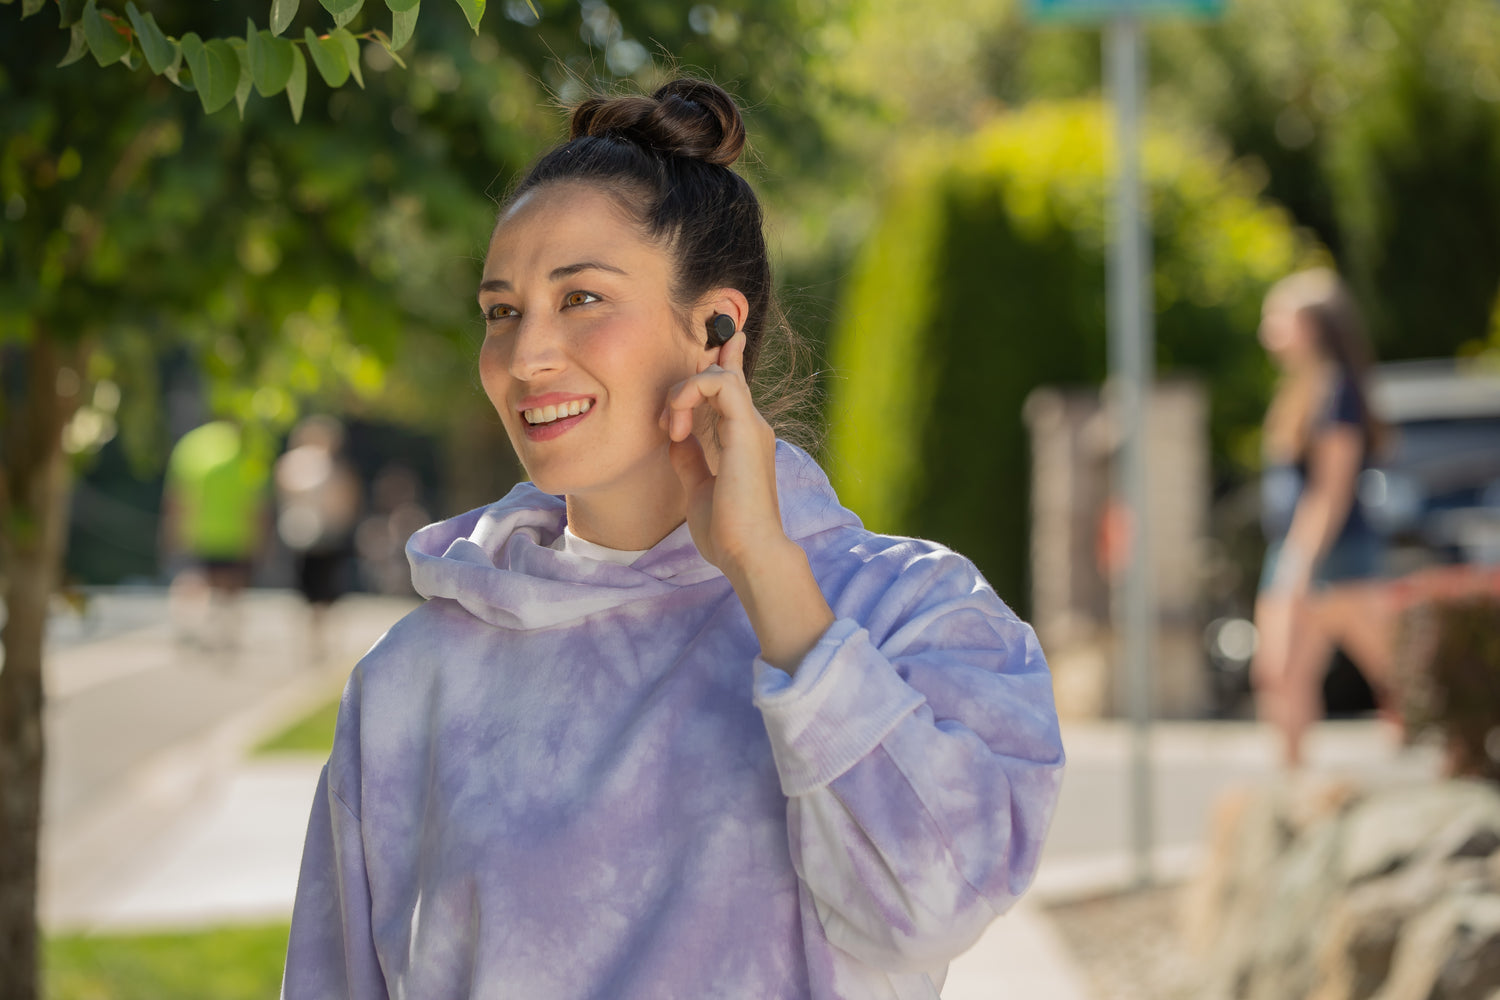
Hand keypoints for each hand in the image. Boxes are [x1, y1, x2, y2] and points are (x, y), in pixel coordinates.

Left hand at [659, 330, 834, 671]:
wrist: (749, 552)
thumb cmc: (726, 530)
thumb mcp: (698, 487)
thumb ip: (689, 459)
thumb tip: (675, 437)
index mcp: (740, 439)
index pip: (731, 388)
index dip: (720, 361)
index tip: (713, 344)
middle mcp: (750, 427)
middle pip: (725, 374)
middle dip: (691, 375)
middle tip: (668, 422)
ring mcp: (751, 426)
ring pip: (719, 375)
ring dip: (684, 393)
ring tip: (672, 428)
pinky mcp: (747, 429)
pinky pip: (719, 384)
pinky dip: (690, 394)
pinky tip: (677, 426)